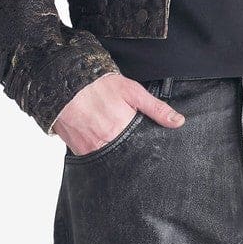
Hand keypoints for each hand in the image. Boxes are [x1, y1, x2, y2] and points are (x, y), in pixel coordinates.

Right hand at [52, 74, 184, 155]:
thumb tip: (178, 122)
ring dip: (117, 156)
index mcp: (122, 128)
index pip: (141, 149)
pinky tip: (104, 146)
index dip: (147, 151)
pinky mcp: (78, 149)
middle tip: (135, 149)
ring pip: (110, 160)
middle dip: (132, 155)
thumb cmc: (99, 85)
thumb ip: (156, 109)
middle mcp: (106, 142)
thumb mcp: (133, 91)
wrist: (64, 83)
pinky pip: (93, 159)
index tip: (153, 154)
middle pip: (126, 157)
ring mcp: (90, 148)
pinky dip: (100, 155)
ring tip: (119, 147)